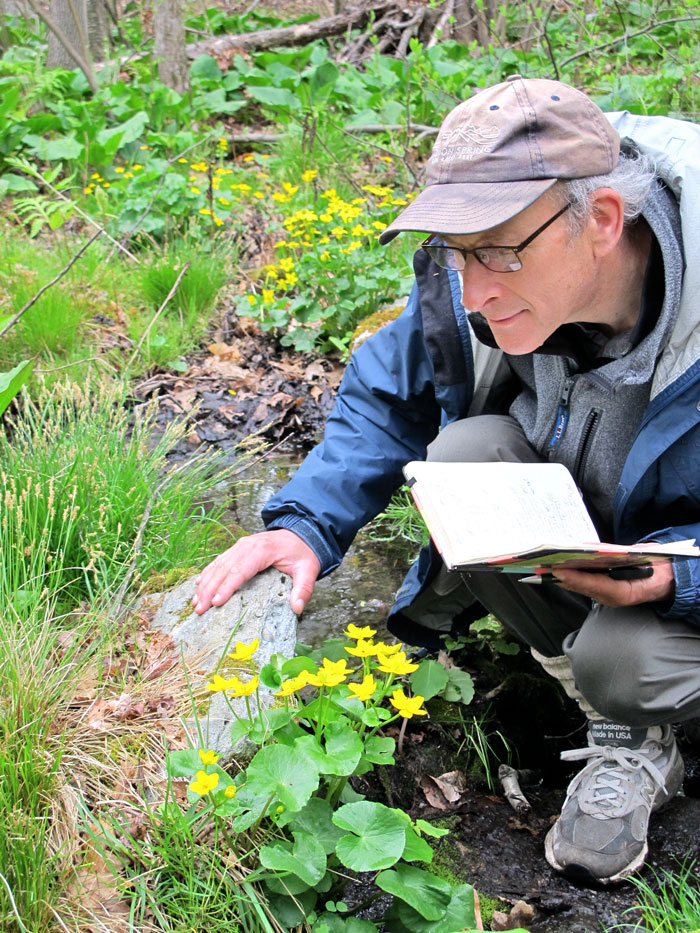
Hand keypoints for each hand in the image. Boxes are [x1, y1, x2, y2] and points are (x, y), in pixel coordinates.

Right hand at [192, 529, 320, 614]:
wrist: (301, 533)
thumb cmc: (302, 553)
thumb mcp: (308, 570)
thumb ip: (304, 589)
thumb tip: (297, 608)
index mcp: (262, 551)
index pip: (240, 571)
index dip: (227, 587)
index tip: (216, 603)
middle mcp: (247, 546)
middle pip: (224, 569)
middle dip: (209, 590)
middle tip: (199, 609)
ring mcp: (240, 546)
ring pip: (217, 565)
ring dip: (205, 584)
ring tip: (195, 603)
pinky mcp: (237, 549)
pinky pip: (219, 561)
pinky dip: (207, 573)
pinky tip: (198, 585)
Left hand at [551, 561, 674, 607]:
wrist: (665, 580)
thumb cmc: (654, 568)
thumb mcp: (643, 558)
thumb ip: (622, 555)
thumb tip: (598, 549)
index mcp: (623, 591)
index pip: (594, 584)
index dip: (575, 578)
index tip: (558, 571)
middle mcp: (612, 597)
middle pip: (581, 587)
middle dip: (561, 577)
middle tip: (541, 568)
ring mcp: (607, 596)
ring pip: (580, 587)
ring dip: (561, 578)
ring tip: (543, 568)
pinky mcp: (603, 592)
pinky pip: (583, 585)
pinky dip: (570, 577)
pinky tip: (557, 569)